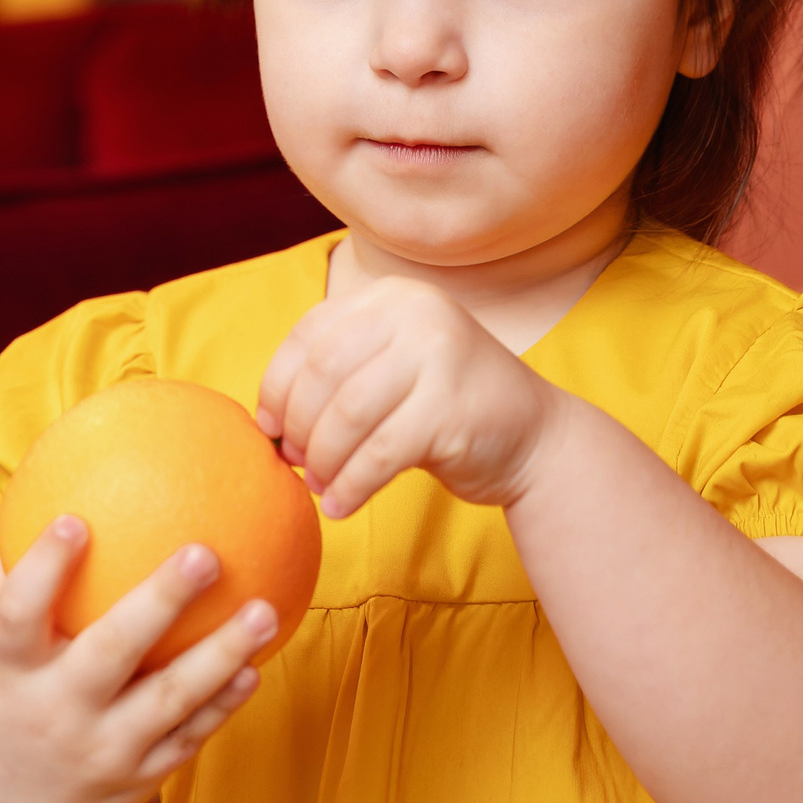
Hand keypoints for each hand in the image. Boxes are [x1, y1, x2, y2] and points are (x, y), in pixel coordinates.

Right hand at [0, 518, 276, 802]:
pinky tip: (255, 667)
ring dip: (221, 654)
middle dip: (159, 603)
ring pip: (169, 700)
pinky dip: (222, 704)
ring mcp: (99, 751)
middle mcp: (54, 712)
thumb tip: (30, 504)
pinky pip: (188, 737)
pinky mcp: (134, 781)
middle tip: (205, 553)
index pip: (18, 616)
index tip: (74, 520)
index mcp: (9, 674)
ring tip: (264, 610)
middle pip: (110, 653)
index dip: (43, 570)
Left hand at [255, 275, 563, 516]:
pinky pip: (379, 454)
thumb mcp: (393, 368)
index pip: (309, 334)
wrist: (537, 438)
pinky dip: (351, 486)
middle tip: (296, 463)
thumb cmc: (446, 409)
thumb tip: (265, 421)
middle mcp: (416, 313)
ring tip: (320, 486)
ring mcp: (438, 356)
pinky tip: (342, 505)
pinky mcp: (451, 409)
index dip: (278, 385)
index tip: (269, 427)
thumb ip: (339, 374)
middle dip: (298, 426)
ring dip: (323, 460)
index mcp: (392, 297)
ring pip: (347, 415)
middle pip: (322, 373)